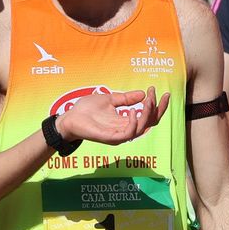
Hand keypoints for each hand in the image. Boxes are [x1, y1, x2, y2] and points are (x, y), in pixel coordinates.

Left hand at [55, 87, 170, 145]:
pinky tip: (134, 111)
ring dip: (147, 114)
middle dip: (157, 109)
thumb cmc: (86, 110)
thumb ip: (125, 98)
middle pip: (150, 124)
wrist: (70, 118)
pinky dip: (134, 123)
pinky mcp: (110, 138)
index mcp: (125, 121)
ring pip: (142, 129)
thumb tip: (142, 93)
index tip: (158, 91)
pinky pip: (128, 134)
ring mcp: (118, 135)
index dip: (157, 106)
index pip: (148, 117)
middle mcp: (125, 129)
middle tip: (155, 94)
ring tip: (148, 100)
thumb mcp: (109, 99)